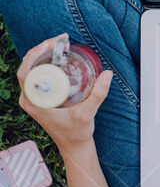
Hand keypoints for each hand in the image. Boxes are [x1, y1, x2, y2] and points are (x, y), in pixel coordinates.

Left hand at [16, 33, 112, 154]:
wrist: (74, 145)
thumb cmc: (76, 133)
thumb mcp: (87, 113)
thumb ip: (98, 94)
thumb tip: (107, 74)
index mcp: (34, 103)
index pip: (26, 72)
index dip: (36, 54)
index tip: (51, 44)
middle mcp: (30, 99)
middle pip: (28, 67)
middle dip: (42, 51)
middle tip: (59, 41)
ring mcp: (34, 99)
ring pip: (33, 71)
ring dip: (44, 57)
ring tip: (59, 47)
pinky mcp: (40, 99)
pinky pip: (39, 77)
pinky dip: (46, 65)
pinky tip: (58, 59)